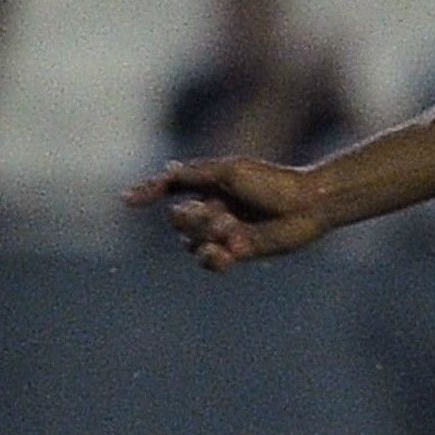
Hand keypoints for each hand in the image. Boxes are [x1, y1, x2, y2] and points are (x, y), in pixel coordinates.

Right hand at [123, 158, 330, 269]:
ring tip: (234, 231)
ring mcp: (224, 232)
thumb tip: (165, 171)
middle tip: (222, 215)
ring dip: (208, 238)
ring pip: (191, 244)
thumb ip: (195, 175)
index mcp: (208, 185)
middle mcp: (212, 208)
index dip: (148, 193)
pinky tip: (227, 253)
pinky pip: (209, 262)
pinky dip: (213, 259)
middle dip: (193, 221)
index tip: (128, 200)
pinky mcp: (238, 251)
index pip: (170, 188)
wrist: (307, 205)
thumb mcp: (230, 173)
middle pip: (178, 222)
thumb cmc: (272, 182)